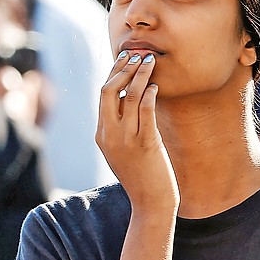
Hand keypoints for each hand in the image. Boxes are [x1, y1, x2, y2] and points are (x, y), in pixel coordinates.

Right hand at [97, 51, 177, 210]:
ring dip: (141, 75)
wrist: (150, 204)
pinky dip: (150, 95)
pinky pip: (146, 112)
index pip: (104, 94)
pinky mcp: (145, 144)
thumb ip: (121, 129)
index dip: (115, 72)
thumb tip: (131, 102)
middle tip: (139, 55)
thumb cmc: (141, 177)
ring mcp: (126, 140)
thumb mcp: (123, 151)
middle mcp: (110, 135)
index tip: (127, 59)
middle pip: (109, 90)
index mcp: (102, 134)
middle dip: (124, 68)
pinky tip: (156, 86)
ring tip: (151, 61)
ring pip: (130, 97)